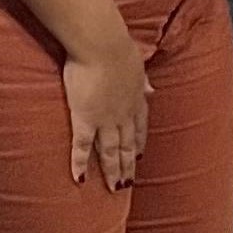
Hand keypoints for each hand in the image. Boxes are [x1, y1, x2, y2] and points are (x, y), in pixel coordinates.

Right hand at [62, 35, 150, 190]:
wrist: (102, 44)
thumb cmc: (117, 47)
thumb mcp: (137, 64)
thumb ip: (143, 79)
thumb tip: (153, 88)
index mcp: (136, 98)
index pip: (140, 126)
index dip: (139, 142)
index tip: (139, 155)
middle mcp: (124, 113)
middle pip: (127, 144)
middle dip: (128, 165)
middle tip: (128, 182)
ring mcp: (105, 119)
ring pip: (110, 151)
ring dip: (112, 170)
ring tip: (114, 188)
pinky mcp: (85, 119)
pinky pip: (82, 147)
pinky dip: (80, 163)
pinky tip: (80, 178)